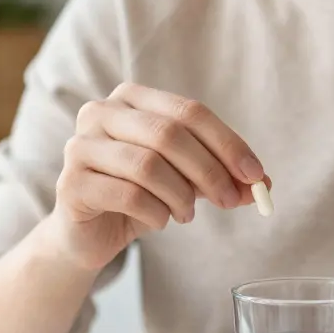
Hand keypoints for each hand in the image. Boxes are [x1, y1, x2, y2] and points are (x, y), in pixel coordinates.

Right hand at [51, 82, 271, 269]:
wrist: (88, 233)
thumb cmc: (139, 197)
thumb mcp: (186, 183)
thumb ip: (222, 178)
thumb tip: (263, 184)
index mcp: (132, 98)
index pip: (190, 111)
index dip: (228, 143)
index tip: (256, 175)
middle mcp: (101, 112)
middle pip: (169, 134)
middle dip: (209, 171)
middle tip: (230, 200)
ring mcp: (81, 146)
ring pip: (148, 165)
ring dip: (180, 196)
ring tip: (186, 215)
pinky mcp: (71, 183)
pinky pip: (126, 195)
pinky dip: (155, 213)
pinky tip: (159, 221)